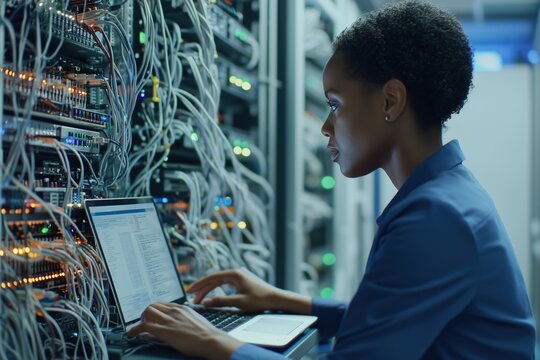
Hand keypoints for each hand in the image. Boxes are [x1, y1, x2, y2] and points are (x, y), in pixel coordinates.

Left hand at [127, 302, 242, 359]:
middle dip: (145, 314)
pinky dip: (135, 329)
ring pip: (147, 313)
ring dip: (140, 320)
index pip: (162, 303)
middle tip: (144, 322)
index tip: (151, 315)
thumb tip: (181, 322)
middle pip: (153, 305)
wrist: (211, 339)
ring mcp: (169, 320)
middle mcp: (174, 311)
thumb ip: (186, 318)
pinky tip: (132, 334)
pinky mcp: (165, 331)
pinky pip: (145, 327)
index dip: (154, 309)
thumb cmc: (207, 333)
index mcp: (182, 308)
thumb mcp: (195, 320)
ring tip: (139, 328)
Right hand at [187, 268, 311, 313]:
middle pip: (214, 280)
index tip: (189, 291)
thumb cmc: (261, 300)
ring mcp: (239, 276)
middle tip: (192, 298)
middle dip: (202, 289)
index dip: (199, 285)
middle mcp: (236, 272)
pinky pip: (225, 284)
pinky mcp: (241, 281)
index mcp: (234, 274)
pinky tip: (211, 296)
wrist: (276, 299)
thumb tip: (205, 302)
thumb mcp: (240, 302)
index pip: (212, 278)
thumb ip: (221, 302)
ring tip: (199, 300)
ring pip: (219, 282)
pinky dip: (217, 290)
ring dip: (209, 290)